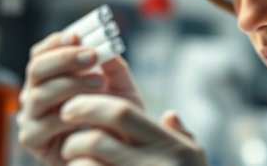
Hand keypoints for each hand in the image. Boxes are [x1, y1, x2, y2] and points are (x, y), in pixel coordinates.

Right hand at [17, 32, 143, 165]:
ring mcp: (31, 116)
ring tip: (100, 82)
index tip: (78, 35)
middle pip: (36, 69)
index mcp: (51, 77)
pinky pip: (43, 124)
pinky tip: (86, 110)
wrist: (121, 149)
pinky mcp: (33, 140)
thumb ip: (115, 67)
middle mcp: (36, 93)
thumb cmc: (116, 115)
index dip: (57, 42)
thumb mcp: (121, 87)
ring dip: (70, 84)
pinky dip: (65, 114)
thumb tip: (107, 47)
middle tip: (92, 55)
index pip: (43, 53)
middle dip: (64, 58)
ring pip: (39, 94)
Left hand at [59, 94, 206, 165]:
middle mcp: (152, 165)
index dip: (90, 105)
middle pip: (95, 140)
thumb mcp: (196, 163)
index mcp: (169, 146)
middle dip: (74, 139)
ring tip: (75, 164)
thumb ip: (182, 138)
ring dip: (73, 164)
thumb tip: (169, 115)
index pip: (122, 112)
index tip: (72, 109)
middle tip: (70, 144)